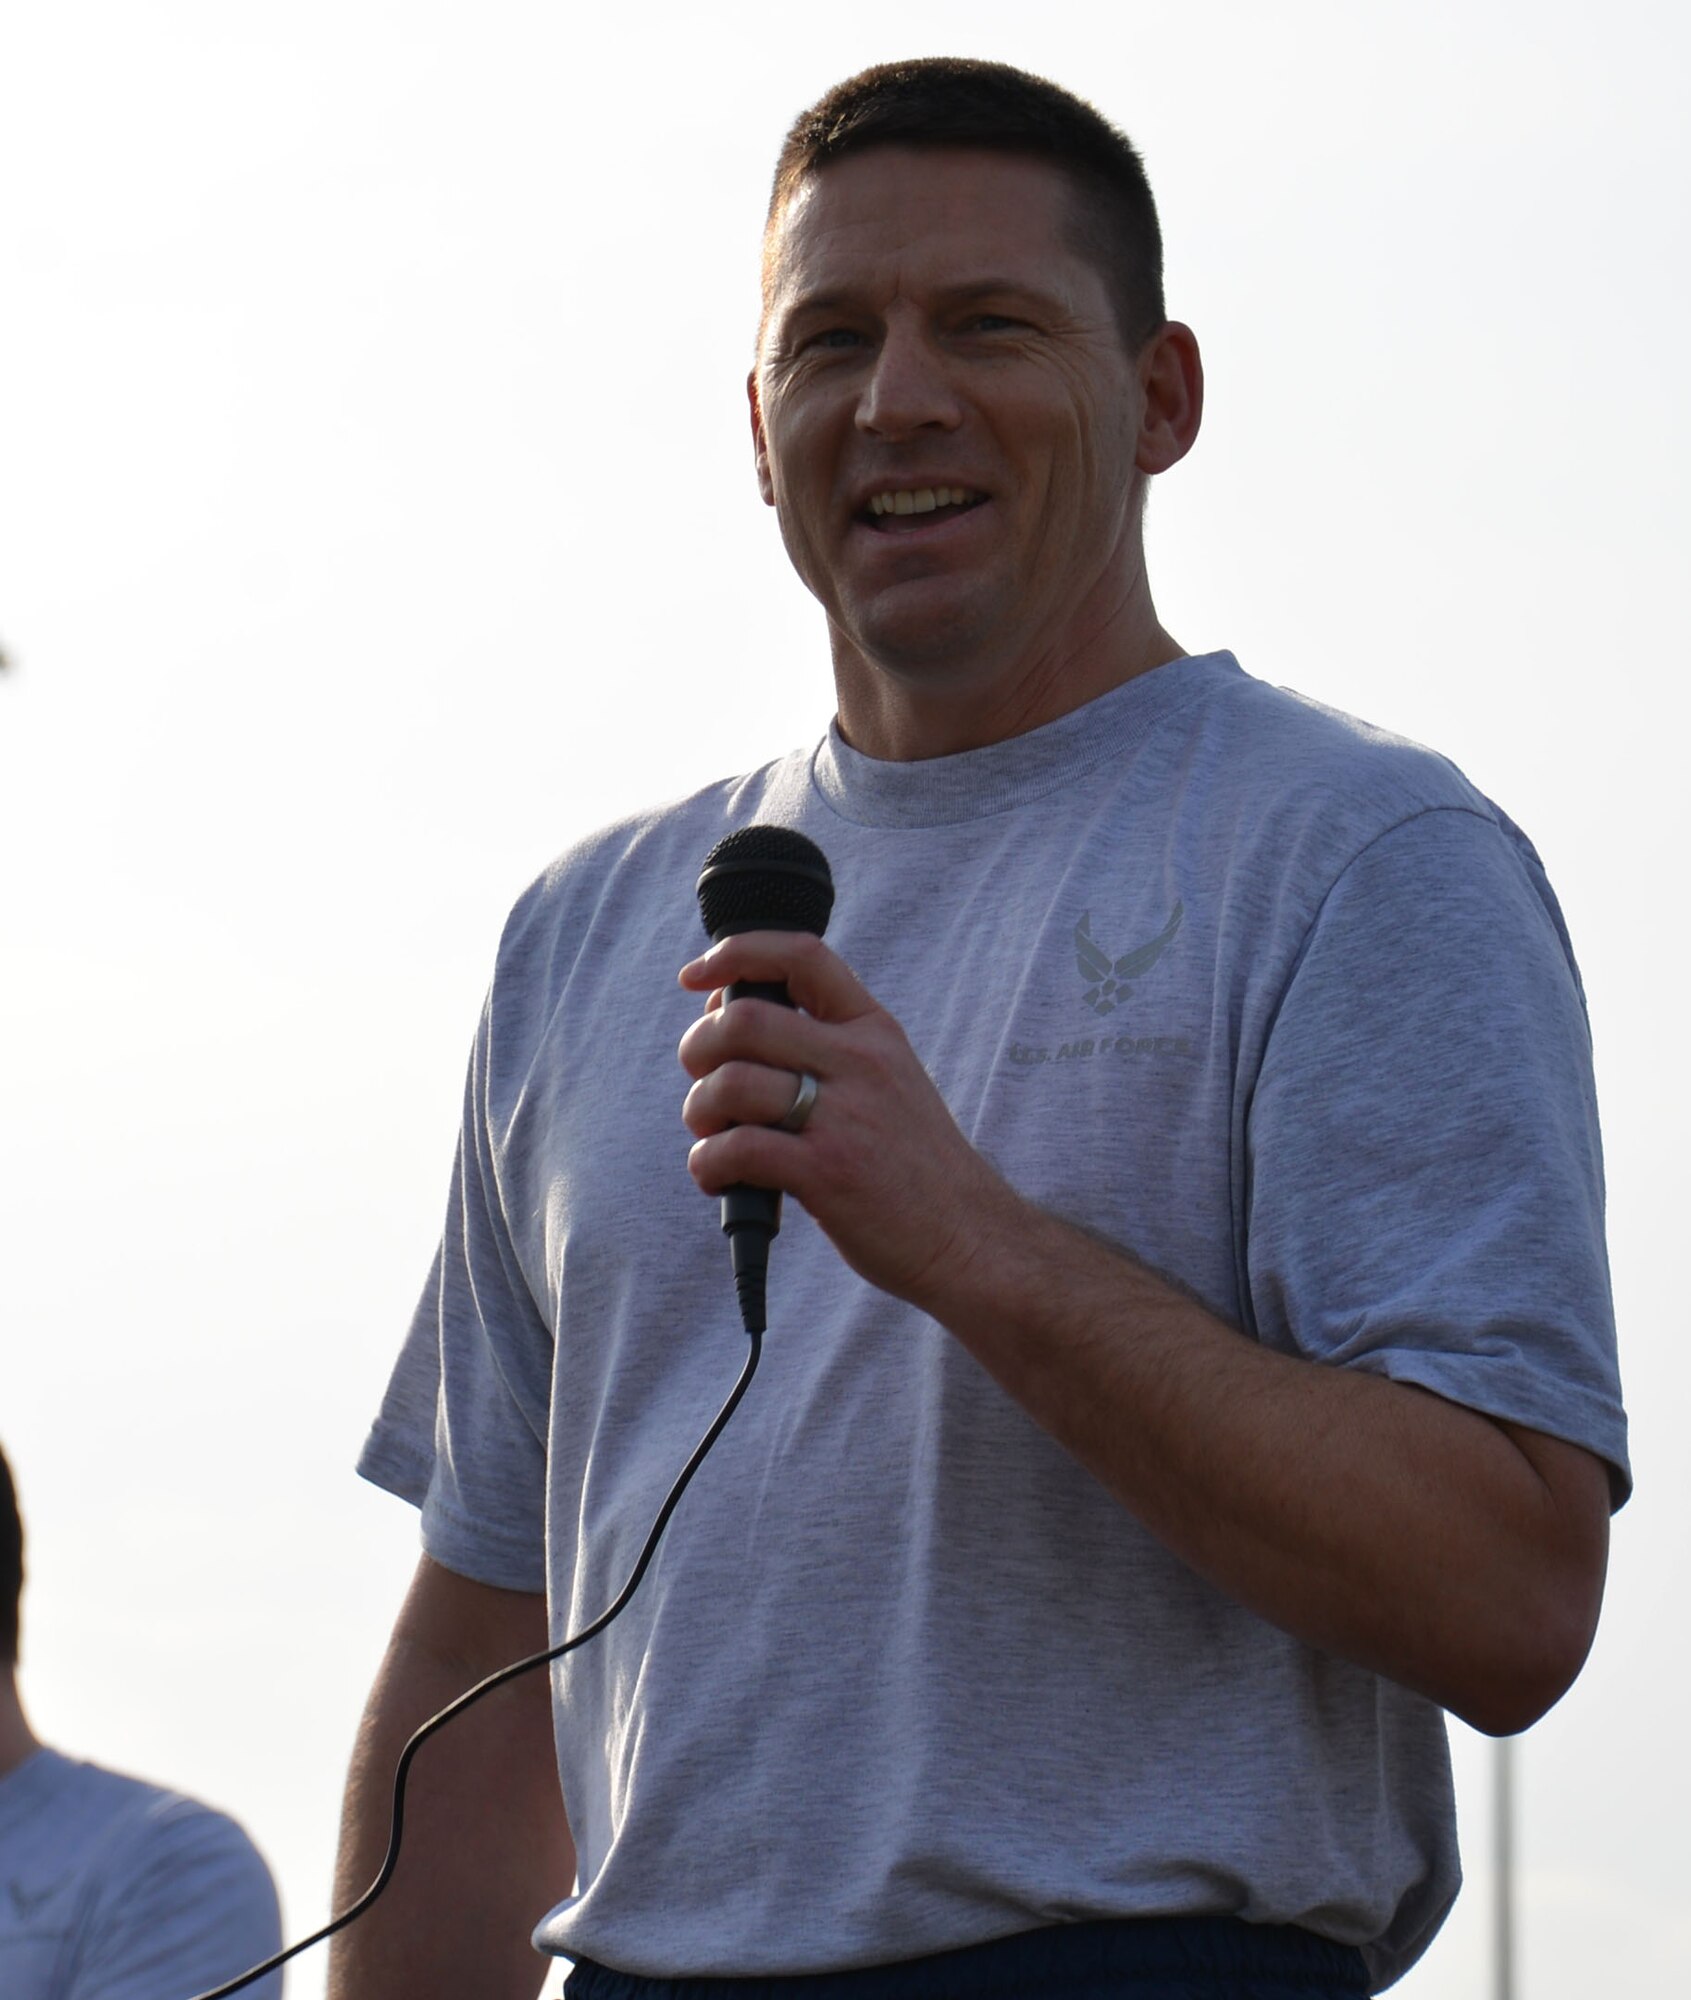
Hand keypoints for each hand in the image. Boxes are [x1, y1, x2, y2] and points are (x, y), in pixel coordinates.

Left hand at [678, 930, 1015, 1307]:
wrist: (968, 1237)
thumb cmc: (911, 1164)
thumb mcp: (888, 1079)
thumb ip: (825, 1048)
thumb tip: (728, 1019)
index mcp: (873, 1031)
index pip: (801, 955)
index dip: (737, 954)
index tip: (696, 978)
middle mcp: (861, 1062)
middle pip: (744, 1019)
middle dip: (698, 1049)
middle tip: (704, 1086)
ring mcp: (845, 1117)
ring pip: (731, 1082)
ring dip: (700, 1112)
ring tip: (713, 1139)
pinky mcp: (827, 1173)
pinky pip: (736, 1149)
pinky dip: (708, 1165)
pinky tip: (721, 1180)